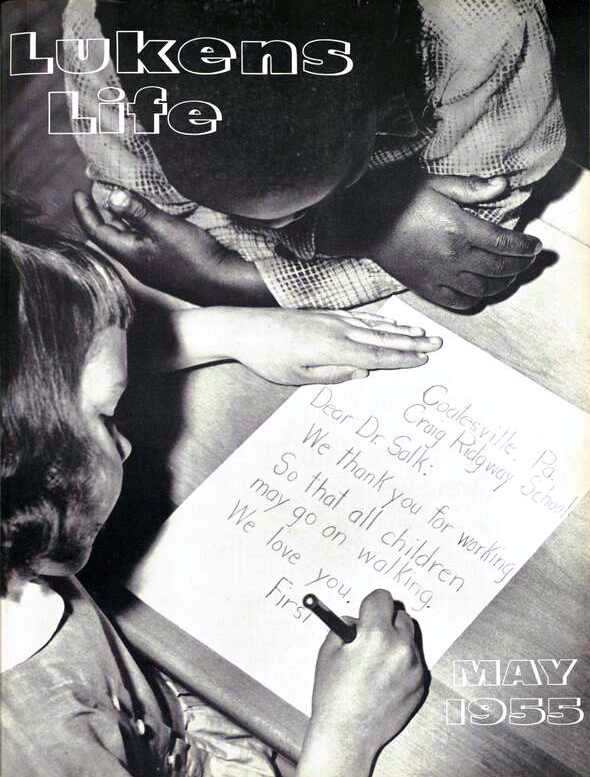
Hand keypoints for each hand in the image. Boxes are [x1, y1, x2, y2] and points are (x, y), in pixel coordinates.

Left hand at [73, 189, 272, 305]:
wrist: (220, 282)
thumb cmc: (192, 256)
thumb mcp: (163, 227)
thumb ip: (137, 210)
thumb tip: (111, 195)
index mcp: (129, 254)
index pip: (96, 231)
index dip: (84, 211)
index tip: (78, 192)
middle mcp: (135, 262)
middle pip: (109, 235)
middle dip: (100, 213)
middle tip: (95, 192)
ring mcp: (151, 265)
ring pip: (127, 238)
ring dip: (120, 218)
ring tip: (116, 199)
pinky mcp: (165, 264)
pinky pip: (143, 241)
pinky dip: (137, 225)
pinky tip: (146, 217)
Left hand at [231, 309, 441, 384]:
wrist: (244, 328)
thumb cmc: (268, 358)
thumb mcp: (298, 377)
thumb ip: (334, 375)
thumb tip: (365, 372)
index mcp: (332, 348)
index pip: (375, 356)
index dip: (402, 358)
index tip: (424, 360)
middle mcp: (336, 330)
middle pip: (382, 337)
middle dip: (412, 342)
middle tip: (438, 344)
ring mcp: (331, 319)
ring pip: (374, 326)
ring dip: (401, 329)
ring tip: (423, 333)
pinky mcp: (324, 314)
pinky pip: (360, 318)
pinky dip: (379, 320)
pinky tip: (390, 322)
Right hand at [299, 590, 425, 775]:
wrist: (347, 736)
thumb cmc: (333, 694)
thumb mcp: (329, 652)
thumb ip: (345, 628)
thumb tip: (357, 619)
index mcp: (376, 635)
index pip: (382, 598)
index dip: (371, 603)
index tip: (366, 611)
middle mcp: (401, 648)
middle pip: (401, 616)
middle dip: (386, 621)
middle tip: (371, 635)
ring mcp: (415, 668)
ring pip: (409, 639)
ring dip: (396, 641)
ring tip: (377, 660)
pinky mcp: (421, 684)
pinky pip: (414, 661)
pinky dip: (402, 663)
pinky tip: (384, 678)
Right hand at [318, 171, 541, 310]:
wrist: (361, 222)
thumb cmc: (395, 198)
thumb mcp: (435, 183)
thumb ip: (472, 188)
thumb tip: (503, 185)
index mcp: (459, 229)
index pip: (506, 243)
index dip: (526, 246)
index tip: (535, 245)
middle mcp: (453, 257)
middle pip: (500, 269)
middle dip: (520, 265)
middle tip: (528, 260)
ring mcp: (439, 276)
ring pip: (483, 290)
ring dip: (502, 285)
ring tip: (508, 276)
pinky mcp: (425, 287)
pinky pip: (457, 302)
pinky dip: (474, 301)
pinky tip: (479, 292)